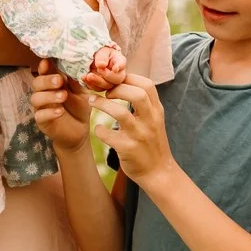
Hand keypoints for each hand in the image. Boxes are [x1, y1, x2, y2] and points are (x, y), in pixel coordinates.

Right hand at [30, 60, 91, 154]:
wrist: (80, 131)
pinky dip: (50, 112)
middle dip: (47, 80)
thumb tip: (73, 69)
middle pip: (37, 83)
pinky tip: (60, 111)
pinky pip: (40, 115)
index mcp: (52, 83)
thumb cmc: (80, 108)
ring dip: (49, 96)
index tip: (47, 62)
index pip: (44, 72)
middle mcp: (43, 93)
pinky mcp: (42, 121)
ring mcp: (41, 107)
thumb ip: (76, 83)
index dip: (44, 67)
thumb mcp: (82, 93)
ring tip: (63, 96)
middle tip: (59, 80)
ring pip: (36, 98)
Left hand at [81, 43, 126, 90]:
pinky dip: (90, 84)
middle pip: (117, 79)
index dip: (119, 67)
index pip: (121, 64)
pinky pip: (97, 88)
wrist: (89, 58)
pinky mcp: (100, 86)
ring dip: (97, 82)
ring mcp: (109, 81)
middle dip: (107, 76)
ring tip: (88, 76)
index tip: (115, 69)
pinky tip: (84, 78)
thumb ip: (102, 57)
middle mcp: (116, 73)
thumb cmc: (98, 52)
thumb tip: (101, 65)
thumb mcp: (101, 51)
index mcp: (118, 61)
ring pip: (107, 86)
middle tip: (99, 69)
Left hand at [91, 72, 171, 186]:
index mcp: (157, 111)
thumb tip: (124, 83)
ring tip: (92, 102)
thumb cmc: (151, 143)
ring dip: (102, 104)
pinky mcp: (128, 149)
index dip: (128, 78)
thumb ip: (144, 104)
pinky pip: (108, 134)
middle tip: (105, 92)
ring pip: (120, 112)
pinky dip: (99, 130)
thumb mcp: (154, 120)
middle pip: (137, 94)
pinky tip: (98, 130)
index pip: (147, 85)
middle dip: (117, 88)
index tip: (115, 81)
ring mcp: (139, 135)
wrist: (158, 173)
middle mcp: (151, 121)